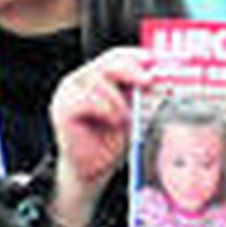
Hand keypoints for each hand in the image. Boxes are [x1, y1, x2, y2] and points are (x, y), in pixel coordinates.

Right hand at [49, 46, 155, 226]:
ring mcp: (67, 93)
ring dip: (119, 100)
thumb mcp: (132, 110)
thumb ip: (141, 92)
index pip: (116, 55)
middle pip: (107, 62)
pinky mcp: (62, 109)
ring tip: (126, 119)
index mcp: (96, 75)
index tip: (156, 60)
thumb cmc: (112, 140)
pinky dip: (106, 110)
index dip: (136, 55)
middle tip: (149, 80)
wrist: (93, 170)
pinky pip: (87, 100)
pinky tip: (114, 122)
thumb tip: (163, 76)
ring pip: (98, 80)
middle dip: (131, 69)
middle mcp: (79, 80)